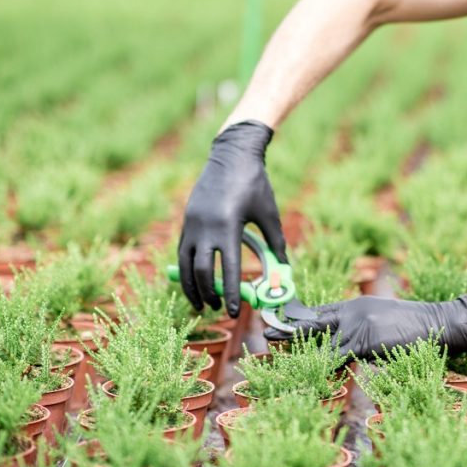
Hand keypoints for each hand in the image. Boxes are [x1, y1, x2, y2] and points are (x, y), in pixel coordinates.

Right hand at [178, 120, 287, 317]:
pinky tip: (193, 280)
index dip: (230, 293)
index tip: (234, 312)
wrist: (231, 154)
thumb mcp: (269, 212)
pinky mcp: (186, 219)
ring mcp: (192, 223)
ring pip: (185, 264)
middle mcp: (205, 226)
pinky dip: (186, 269)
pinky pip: (183, 250)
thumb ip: (276, 242)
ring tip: (201, 303)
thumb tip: (284, 268)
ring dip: (191, 287)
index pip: (226, 269)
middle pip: (200, 271)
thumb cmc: (255, 183)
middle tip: (218, 308)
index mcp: (228, 226)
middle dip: (208, 294)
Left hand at [264, 295, 466, 359]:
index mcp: (356, 305)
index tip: (280, 318)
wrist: (437, 325)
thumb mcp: (383, 319)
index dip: (299, 316)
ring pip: (321, 341)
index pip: (321, 311)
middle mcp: (353, 312)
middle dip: (289, 328)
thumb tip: (346, 341)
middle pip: (314, 322)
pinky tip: (305, 370)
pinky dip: (321, 365)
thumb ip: (362, 326)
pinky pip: (337, 357)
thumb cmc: (415, 326)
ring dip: (299, 349)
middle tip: (267, 329)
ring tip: (274, 346)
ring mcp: (358, 327)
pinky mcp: (365, 343)